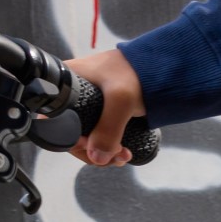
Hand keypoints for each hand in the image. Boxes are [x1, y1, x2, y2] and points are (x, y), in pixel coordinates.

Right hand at [67, 49, 145, 164]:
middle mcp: (74, 92)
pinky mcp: (104, 108)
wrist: (165, 63)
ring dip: (103, 152)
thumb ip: (108, 129)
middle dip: (92, 151)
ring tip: (122, 157)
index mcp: (67, 83)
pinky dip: (110, 145)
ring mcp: (89, 101)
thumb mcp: (120, 100)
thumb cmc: (138, 71)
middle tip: (114, 158)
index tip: (91, 148)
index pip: (56, 121)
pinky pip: (100, 132)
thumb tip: (97, 157)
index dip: (71, 141)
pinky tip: (121, 151)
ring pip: (88, 135)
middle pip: (72, 132)